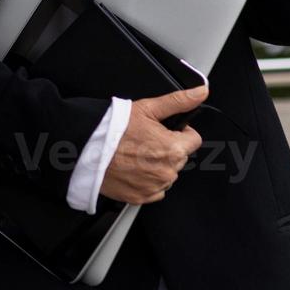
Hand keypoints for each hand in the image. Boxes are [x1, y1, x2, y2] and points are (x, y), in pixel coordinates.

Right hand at [98, 85, 207, 204]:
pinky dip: (146, 181)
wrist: (88, 149)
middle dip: (167, 149)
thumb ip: (179, 101)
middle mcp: (167, 171)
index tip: (164, 131)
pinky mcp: (141, 197)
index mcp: (173, 149)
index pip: (194, 140)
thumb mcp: (148, 108)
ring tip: (136, 154)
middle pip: (179, 157)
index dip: (180, 132)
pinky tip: (132, 168)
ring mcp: (154, 186)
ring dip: (157, 166)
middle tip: (144, 141)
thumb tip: (201, 92)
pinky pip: (154, 189)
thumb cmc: (114, 129)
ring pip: (167, 174)